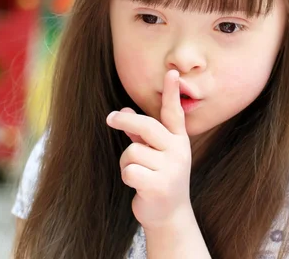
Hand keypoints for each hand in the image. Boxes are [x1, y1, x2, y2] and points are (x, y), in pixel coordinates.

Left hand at [106, 70, 192, 230]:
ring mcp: (171, 169)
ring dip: (127, 162)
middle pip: (146, 126)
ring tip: (138, 174)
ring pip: (132, 151)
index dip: (172, 93)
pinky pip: (129, 170)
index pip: (174, 113)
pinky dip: (127, 176)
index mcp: (178, 140)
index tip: (172, 73)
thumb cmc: (159, 178)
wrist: (170, 216)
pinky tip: (138, 185)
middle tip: (110, 118)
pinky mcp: (160, 186)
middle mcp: (178, 151)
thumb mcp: (154, 153)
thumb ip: (140, 133)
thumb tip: (122, 111)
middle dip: (125, 121)